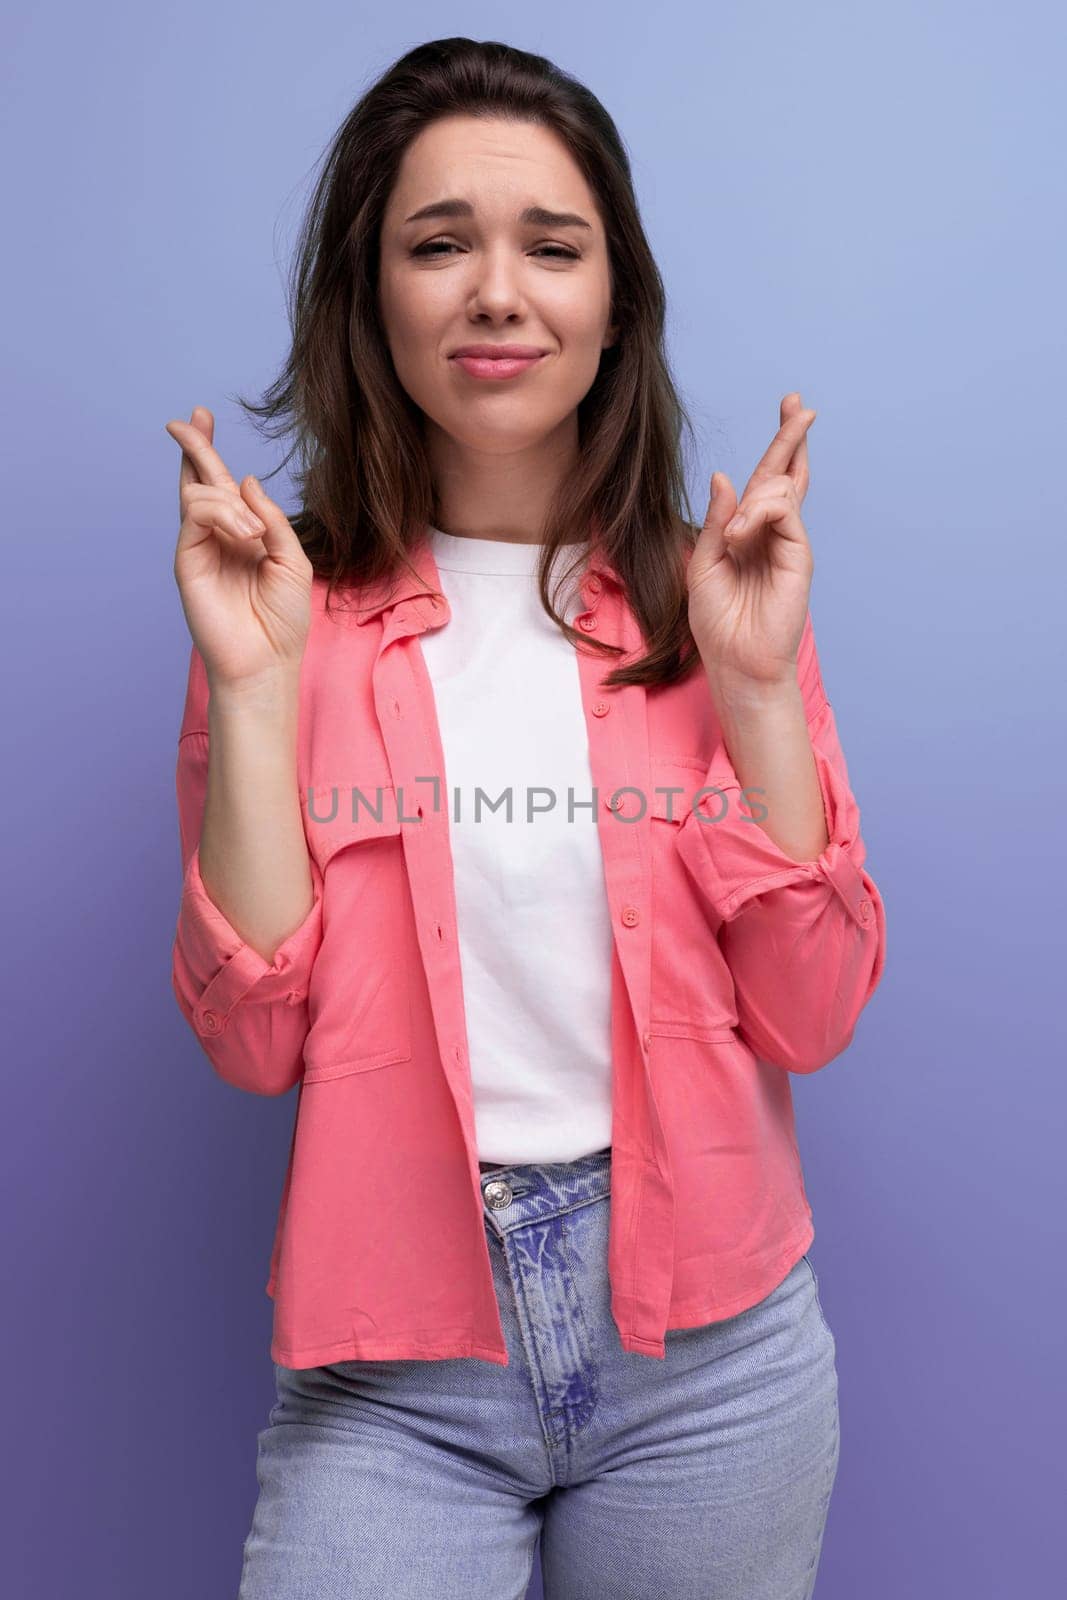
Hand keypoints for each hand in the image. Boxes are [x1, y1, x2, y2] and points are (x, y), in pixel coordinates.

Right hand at [167, 406, 313, 689]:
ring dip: (231, 504)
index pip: (223, 485)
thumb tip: (245, 480)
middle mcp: (218, 537)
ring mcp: (200, 547)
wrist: (267, 659)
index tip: (203, 416)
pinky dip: (222, 514)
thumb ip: (271, 518)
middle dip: (194, 446)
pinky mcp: (188, 560)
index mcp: (243, 534)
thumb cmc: (284, 619)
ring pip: (200, 494)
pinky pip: (195, 514)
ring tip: (254, 535)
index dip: (210, 451)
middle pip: (198, 479)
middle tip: (186, 418)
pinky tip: (245, 535)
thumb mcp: (292, 559)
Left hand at [687, 393, 816, 693]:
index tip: (790, 406)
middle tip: (798, 404)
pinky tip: (740, 536)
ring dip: (752, 501)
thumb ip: (716, 520)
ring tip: (732, 539)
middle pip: (787, 474)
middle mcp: (771, 532)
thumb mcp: (703, 563)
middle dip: (792, 437)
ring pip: (781, 490)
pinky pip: (785, 511)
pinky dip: (759, 513)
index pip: (767, 480)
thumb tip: (724, 476)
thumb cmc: (717, 622)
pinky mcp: (799, 555)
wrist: (736, 661)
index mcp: (748, 532)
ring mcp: (788, 542)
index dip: (780, 445)